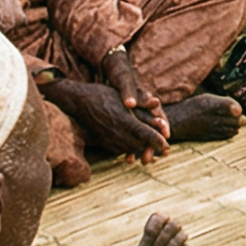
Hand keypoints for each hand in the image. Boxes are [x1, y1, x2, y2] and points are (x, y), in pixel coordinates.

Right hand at [46, 78, 171, 162]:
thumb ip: (143, 108)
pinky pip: (120, 150)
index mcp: (125, 121)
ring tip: (153, 150)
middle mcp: (118, 134)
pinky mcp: (104, 143)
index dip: (159, 142)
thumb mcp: (125, 98)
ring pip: (131, 149)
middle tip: (165, 150)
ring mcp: (109, 141)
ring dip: (142, 150)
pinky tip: (136, 147)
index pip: (147, 135)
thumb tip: (159, 109)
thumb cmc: (104, 95)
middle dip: (153, 148)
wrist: (78, 102)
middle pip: (141, 146)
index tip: (167, 145)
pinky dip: (130, 150)